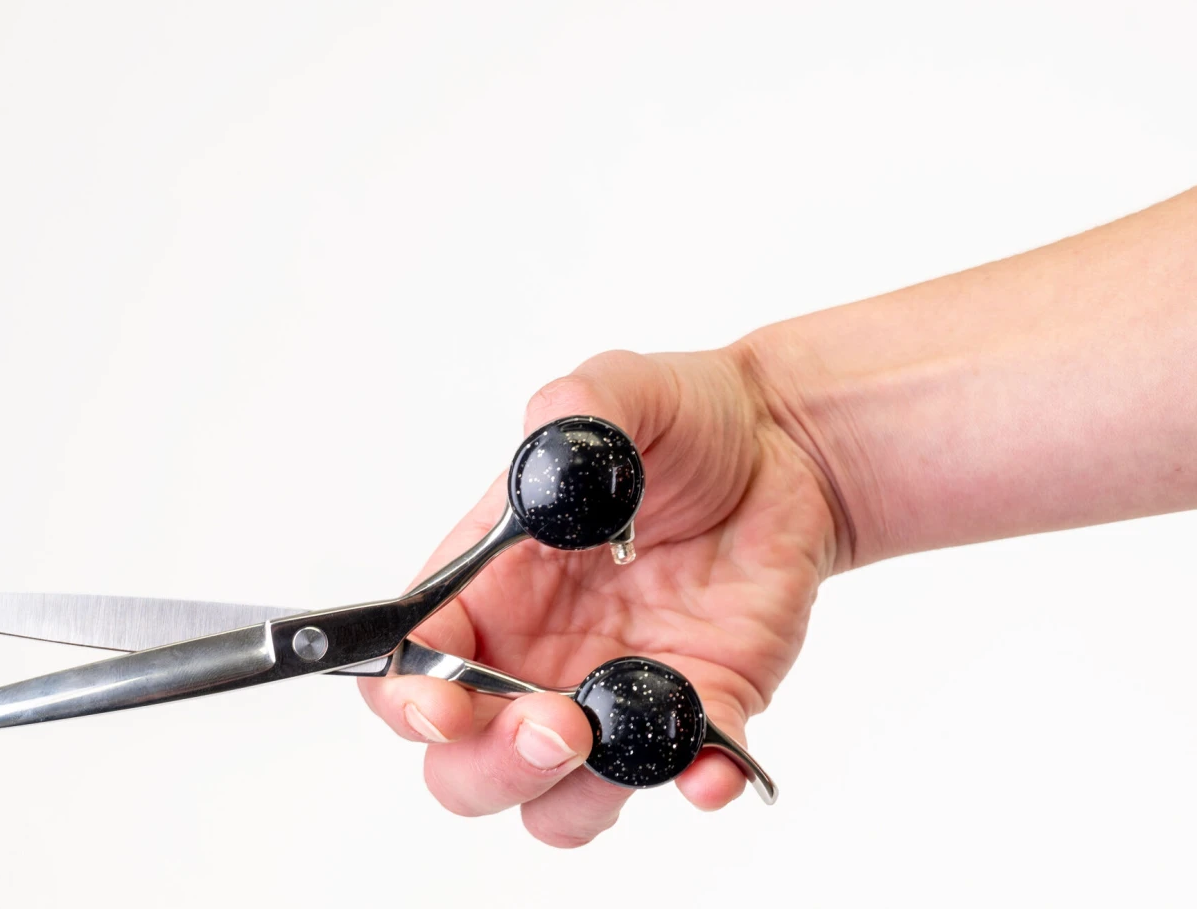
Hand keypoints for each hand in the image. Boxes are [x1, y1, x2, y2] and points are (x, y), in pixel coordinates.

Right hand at [359, 347, 842, 845]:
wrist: (787, 451)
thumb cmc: (684, 424)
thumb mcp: (622, 394)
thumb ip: (575, 413)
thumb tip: (548, 459)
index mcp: (489, 591)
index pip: (410, 671)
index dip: (409, 702)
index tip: (438, 705)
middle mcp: (535, 661)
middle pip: (466, 765)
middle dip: (495, 764)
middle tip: (555, 724)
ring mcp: (612, 697)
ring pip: (557, 802)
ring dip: (578, 794)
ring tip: (621, 734)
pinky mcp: (696, 713)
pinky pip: (679, 779)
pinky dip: (692, 785)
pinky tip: (712, 762)